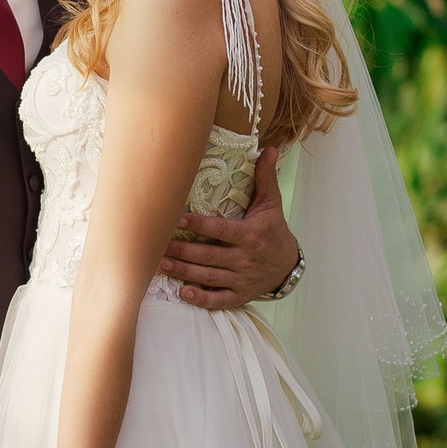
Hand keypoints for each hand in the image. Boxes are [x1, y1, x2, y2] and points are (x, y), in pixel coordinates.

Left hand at [165, 148, 301, 308]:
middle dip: (182, 250)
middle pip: (209, 255)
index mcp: (251, 235)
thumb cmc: (273, 232)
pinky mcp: (239, 295)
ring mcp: (241, 279)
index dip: (198, 224)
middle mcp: (245, 258)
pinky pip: (219, 299)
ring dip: (183, 271)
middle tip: (157, 245)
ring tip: (161, 264)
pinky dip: (202, 299)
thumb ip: (265, 178)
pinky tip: (183, 293)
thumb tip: (268, 149)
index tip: (176, 218)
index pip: (220, 229)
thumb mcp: (271, 204)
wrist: (288, 266)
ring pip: (208, 276)